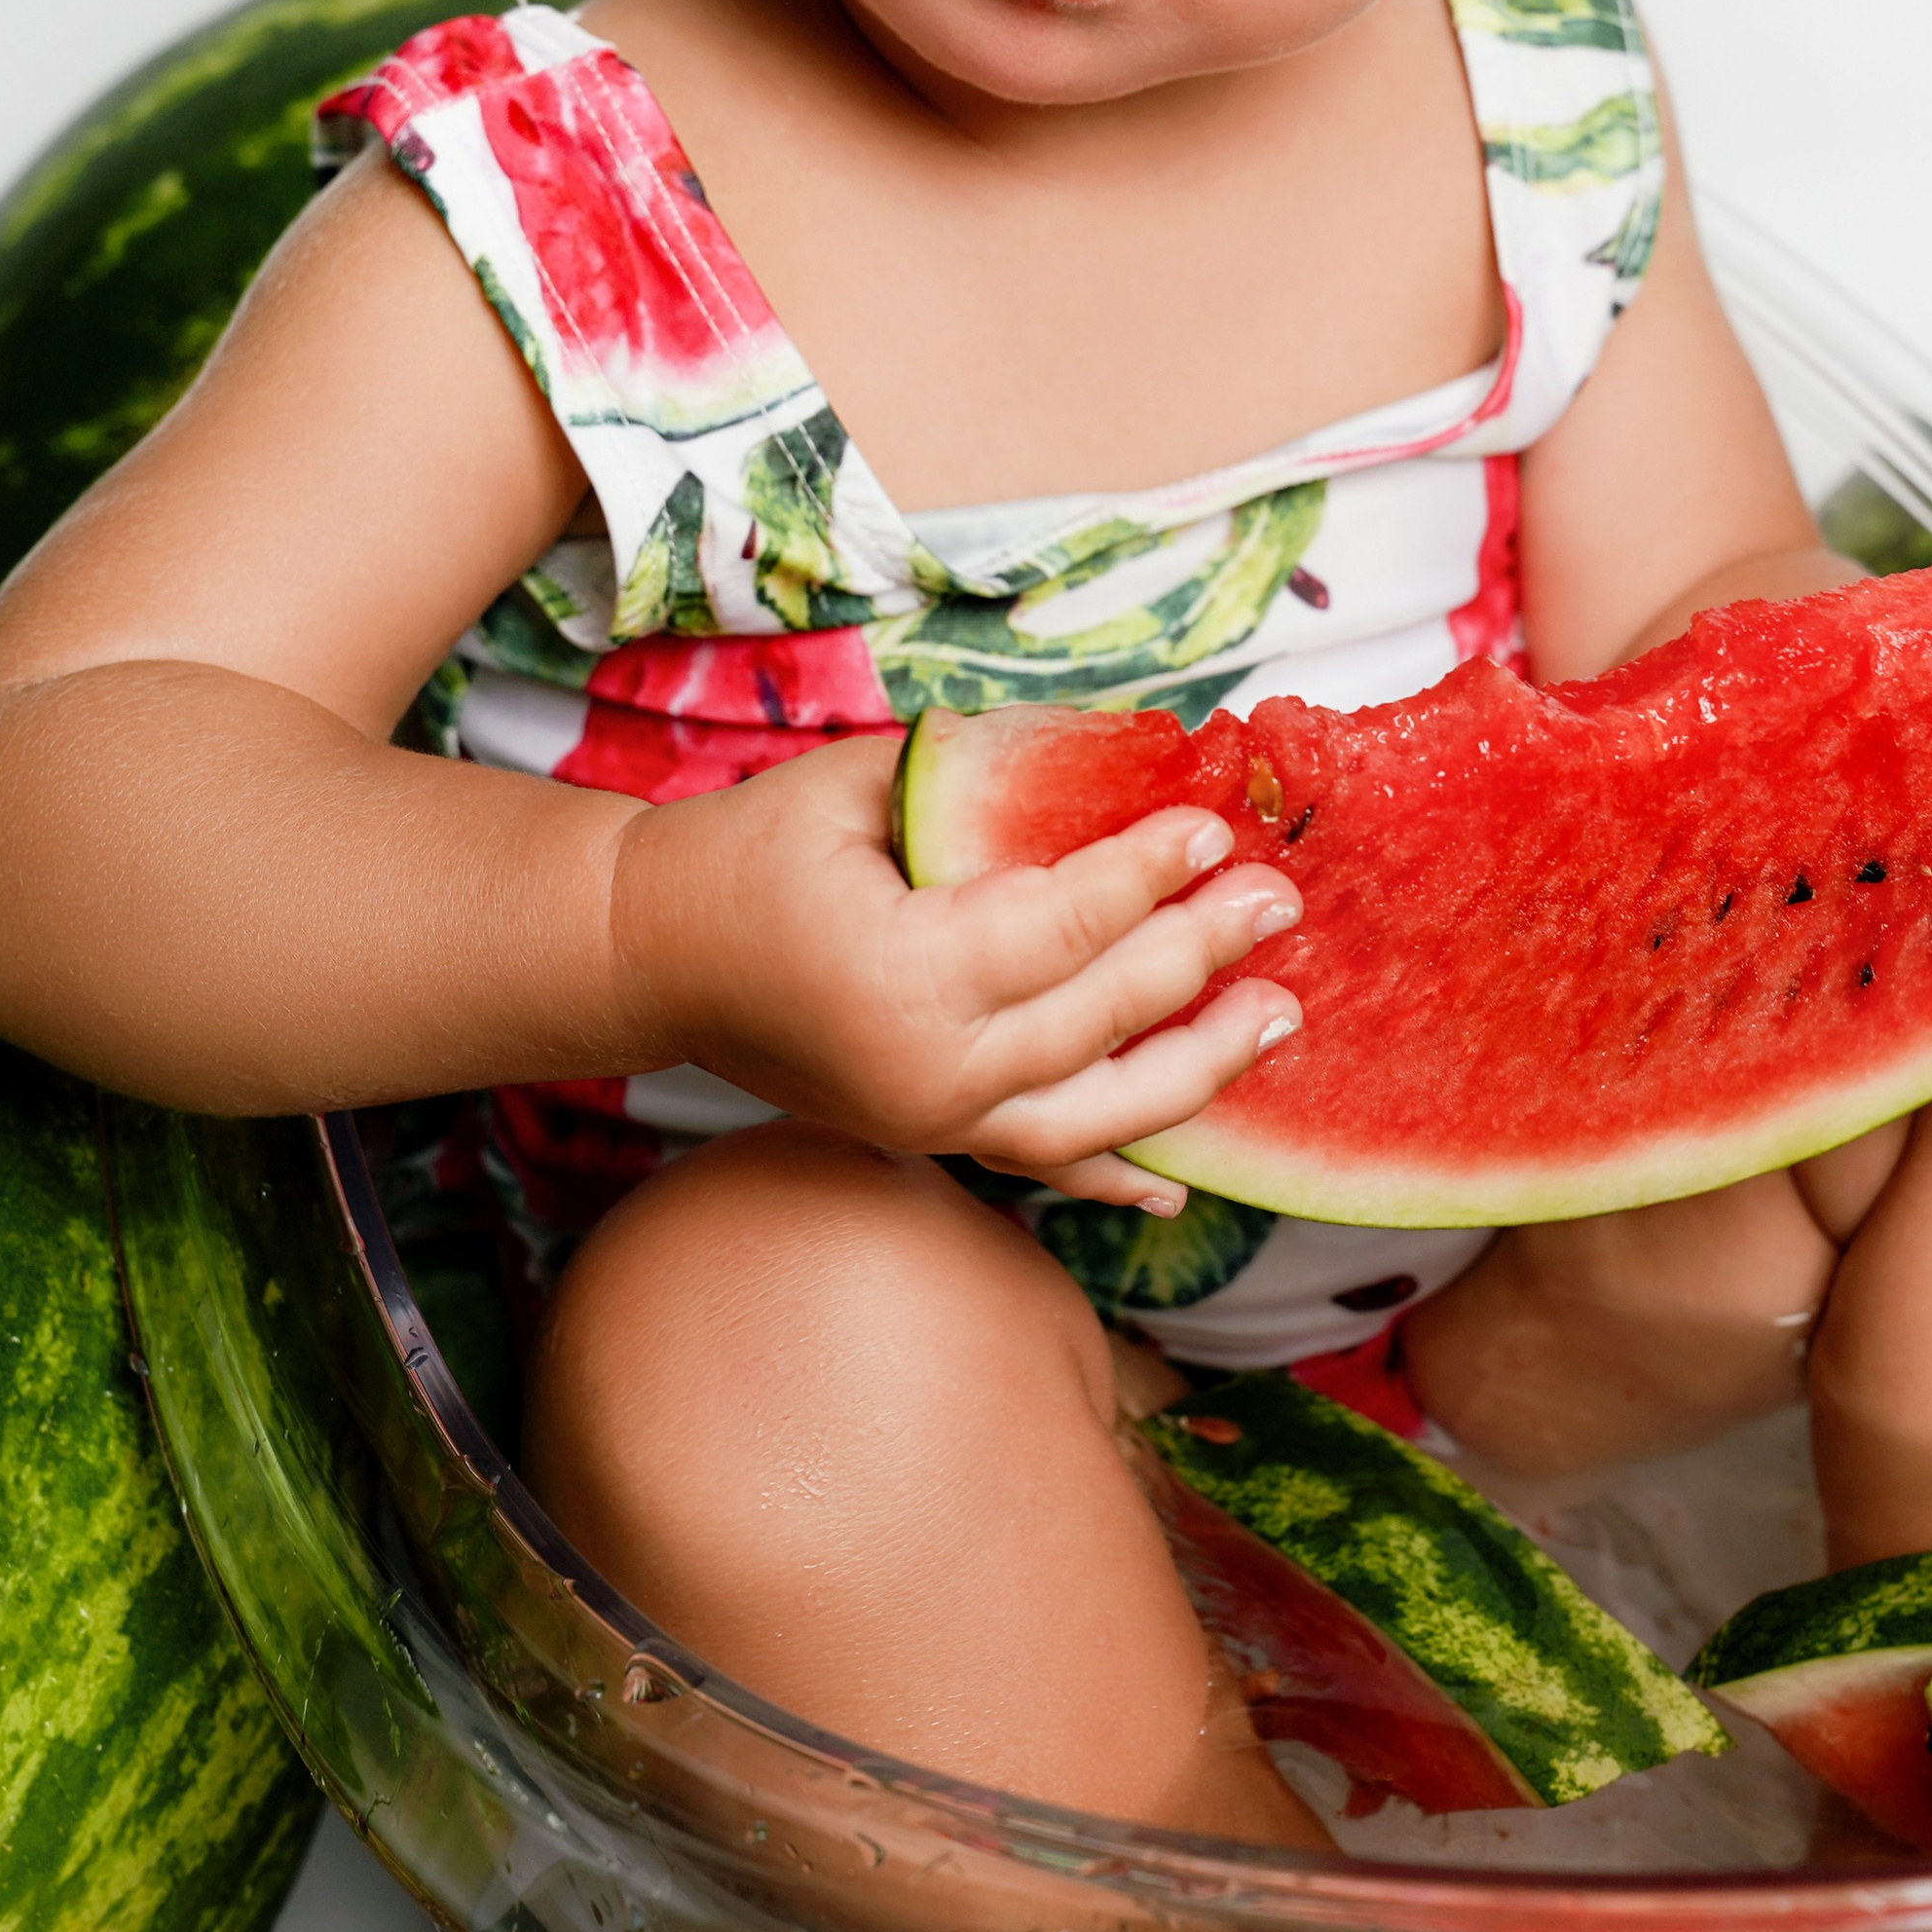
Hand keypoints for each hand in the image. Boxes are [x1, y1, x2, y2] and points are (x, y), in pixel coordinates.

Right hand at [605, 730, 1303, 1210]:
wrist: (651, 955)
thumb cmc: (749, 849)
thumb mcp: (856, 784)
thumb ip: (983, 774)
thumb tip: (1124, 748)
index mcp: (898, 971)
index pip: (1060, 924)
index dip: (1147, 876)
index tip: (1217, 830)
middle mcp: (921, 1068)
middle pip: (1096, 1018)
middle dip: (1200, 958)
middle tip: (1280, 904)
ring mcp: (925, 1122)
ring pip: (1091, 1116)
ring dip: (1195, 1070)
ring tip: (1280, 1019)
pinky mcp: (925, 1141)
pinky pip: (1038, 1166)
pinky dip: (1111, 1175)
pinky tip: (1178, 1182)